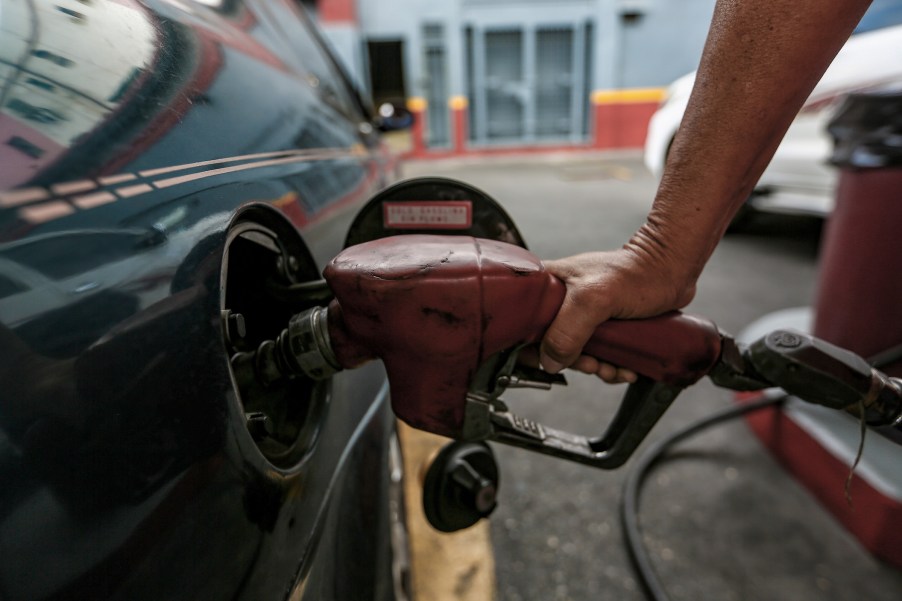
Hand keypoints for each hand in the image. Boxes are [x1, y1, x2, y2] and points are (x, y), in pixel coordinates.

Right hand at [539, 245, 696, 379]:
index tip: (546, 360)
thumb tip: (549, 361)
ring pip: (574, 352)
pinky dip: (608, 365)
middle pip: (549, 342)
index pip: (522, 319)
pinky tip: (624, 367)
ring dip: (594, 367)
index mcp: (547, 284)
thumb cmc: (635, 273)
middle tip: (591, 364)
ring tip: (613, 368)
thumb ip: (567, 330)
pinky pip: (596, 353)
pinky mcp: (601, 324)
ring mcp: (581, 312)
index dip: (529, 344)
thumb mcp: (593, 300)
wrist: (672, 271)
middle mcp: (560, 299)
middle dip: (572, 361)